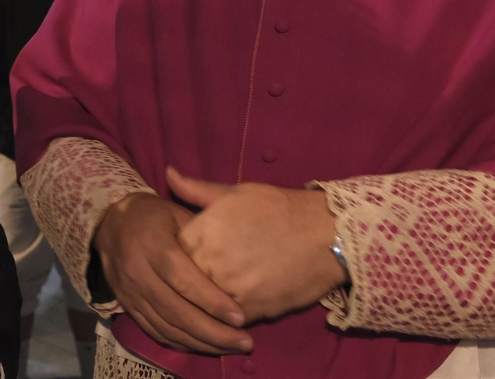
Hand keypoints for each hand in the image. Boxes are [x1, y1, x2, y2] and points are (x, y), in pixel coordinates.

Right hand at [92, 192, 253, 354]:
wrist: (109, 222)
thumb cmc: (152, 215)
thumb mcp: (177, 213)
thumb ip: (202, 235)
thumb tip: (235, 261)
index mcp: (153, 245)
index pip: (184, 280)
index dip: (212, 301)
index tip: (240, 317)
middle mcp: (138, 272)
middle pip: (177, 311)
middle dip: (213, 331)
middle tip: (244, 341)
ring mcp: (130, 293)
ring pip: (167, 327)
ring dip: (201, 342)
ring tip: (231, 347)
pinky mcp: (127, 306)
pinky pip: (154, 331)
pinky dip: (181, 343)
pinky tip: (203, 345)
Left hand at [168, 168, 345, 324]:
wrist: (326, 235)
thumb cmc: (278, 208)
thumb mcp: (234, 192)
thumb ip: (196, 190)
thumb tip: (168, 174)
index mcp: (202, 233)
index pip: (170, 253)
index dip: (174, 255)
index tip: (181, 255)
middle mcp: (210, 264)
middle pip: (183, 281)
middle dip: (185, 280)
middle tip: (192, 278)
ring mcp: (230, 291)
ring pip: (202, 304)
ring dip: (203, 301)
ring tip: (210, 295)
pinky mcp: (251, 312)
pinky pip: (227, 320)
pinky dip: (225, 316)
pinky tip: (229, 308)